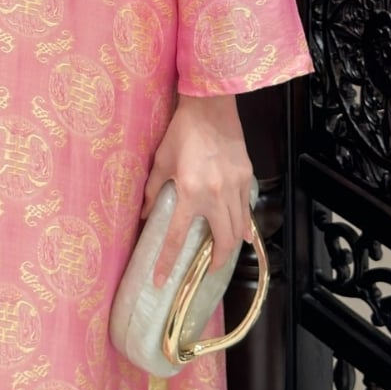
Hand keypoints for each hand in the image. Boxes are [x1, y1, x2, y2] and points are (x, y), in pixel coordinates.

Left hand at [141, 93, 253, 284]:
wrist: (211, 107)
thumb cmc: (182, 132)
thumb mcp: (161, 162)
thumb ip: (152, 191)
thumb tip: (143, 214)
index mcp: (190, 193)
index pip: (176, 237)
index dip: (167, 263)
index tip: (161, 282)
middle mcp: (216, 196)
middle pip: (222, 241)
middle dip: (217, 261)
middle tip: (209, 269)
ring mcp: (235, 188)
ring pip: (240, 228)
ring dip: (232, 245)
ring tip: (223, 253)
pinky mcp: (246, 177)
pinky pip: (247, 209)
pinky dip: (245, 224)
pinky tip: (244, 232)